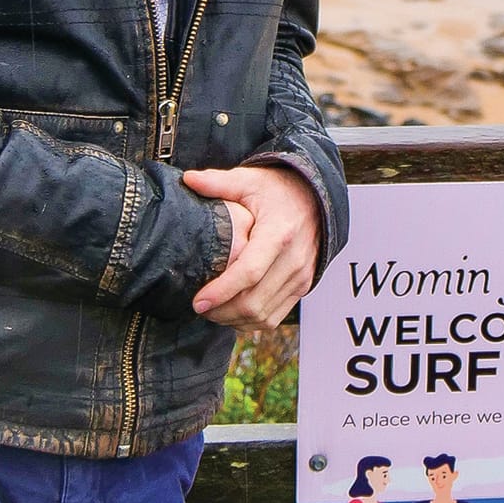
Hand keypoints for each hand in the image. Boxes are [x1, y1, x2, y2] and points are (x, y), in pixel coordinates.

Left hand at [185, 163, 321, 331]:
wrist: (316, 198)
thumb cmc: (278, 189)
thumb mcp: (249, 180)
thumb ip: (218, 182)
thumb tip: (187, 180)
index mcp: (279, 232)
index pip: (250, 272)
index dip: (221, 291)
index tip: (197, 301)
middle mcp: (294, 259)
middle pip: (254, 301)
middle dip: (221, 311)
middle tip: (197, 307)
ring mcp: (301, 276)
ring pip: (262, 315)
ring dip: (233, 320)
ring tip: (210, 311)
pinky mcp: (302, 286)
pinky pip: (273, 318)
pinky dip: (249, 322)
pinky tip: (231, 313)